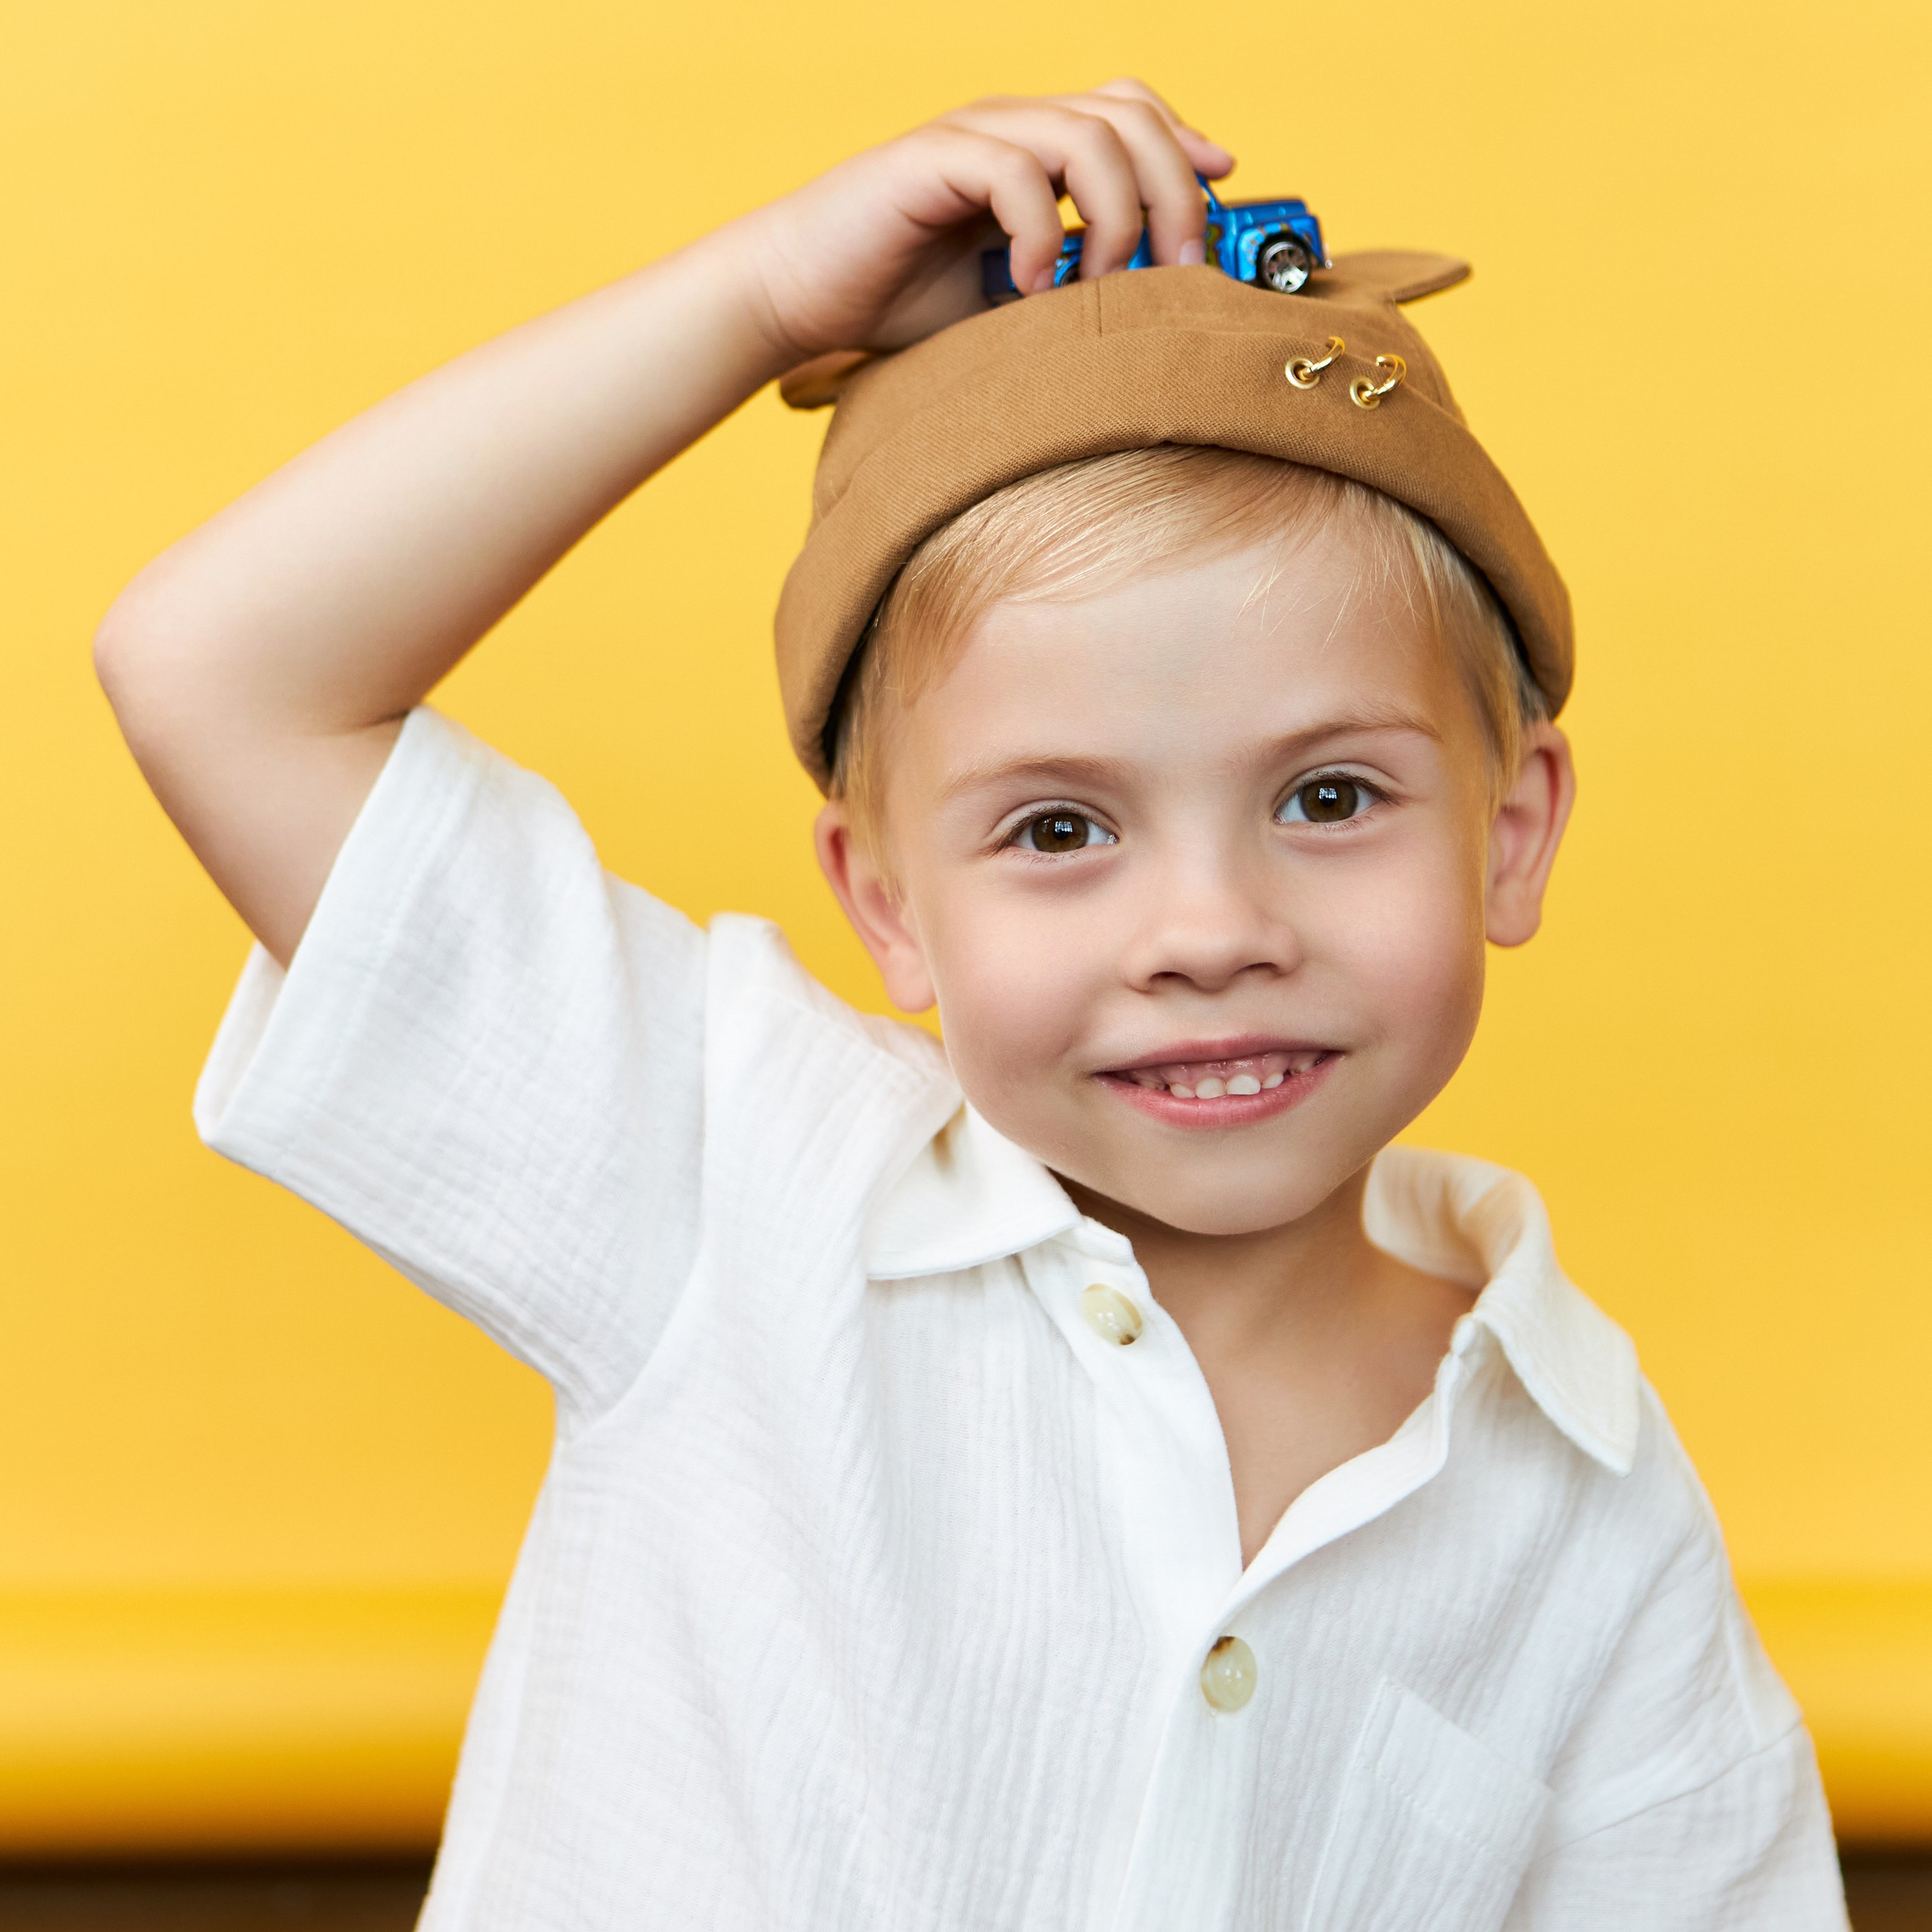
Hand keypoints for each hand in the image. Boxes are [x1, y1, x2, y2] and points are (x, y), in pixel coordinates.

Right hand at [737, 80, 1233, 361]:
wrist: (800, 295)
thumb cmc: (899, 303)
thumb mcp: (1011, 301)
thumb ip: (1074, 285)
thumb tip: (1154, 309)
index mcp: (1034, 148)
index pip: (1133, 113)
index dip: (1185, 147)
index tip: (1221, 202)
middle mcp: (1011, 126)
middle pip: (1130, 115)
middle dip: (1172, 193)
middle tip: (1172, 271)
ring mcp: (972, 135)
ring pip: (1087, 135)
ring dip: (1115, 215)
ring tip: (1098, 282)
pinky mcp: (931, 158)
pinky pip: (1016, 170)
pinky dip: (1040, 231)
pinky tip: (1030, 287)